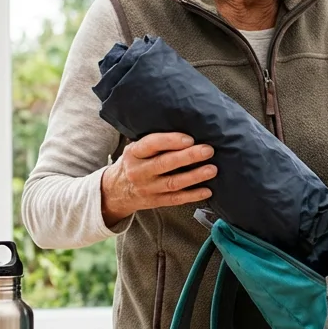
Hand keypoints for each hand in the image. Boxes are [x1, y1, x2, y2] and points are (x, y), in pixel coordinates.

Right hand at [101, 133, 215, 224]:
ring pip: (173, 183)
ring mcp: (147, 188)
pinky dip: (193, 195)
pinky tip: (207, 190)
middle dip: (188, 156)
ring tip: (212, 169)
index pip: (151, 144)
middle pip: (165, 164)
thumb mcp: (135, 148)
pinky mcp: (155, 202)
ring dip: (194, 176)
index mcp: (134, 153)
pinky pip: (176, 199)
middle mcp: (139, 171)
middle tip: (208, 150)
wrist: (115, 190)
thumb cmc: (133, 162)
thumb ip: (154, 141)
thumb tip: (185, 127)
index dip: (170, 141)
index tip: (189, 138)